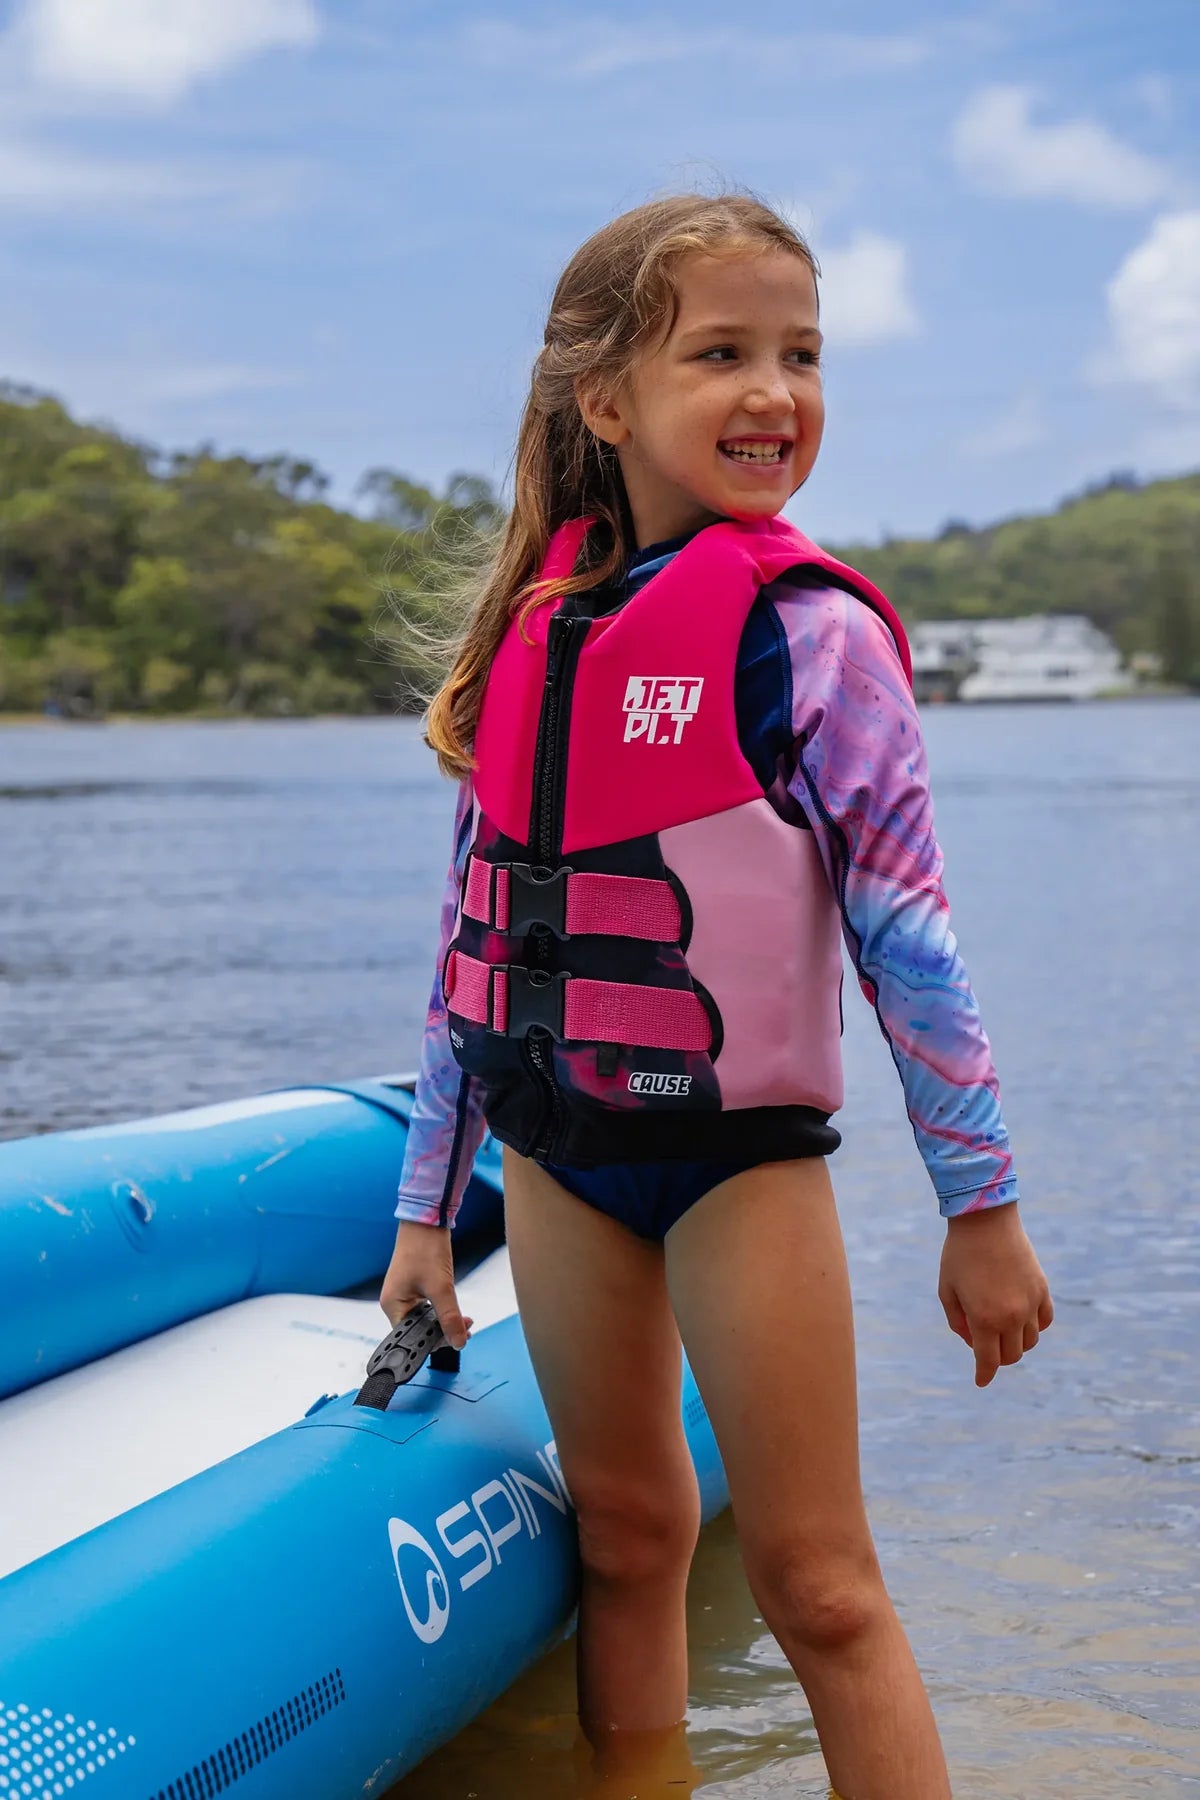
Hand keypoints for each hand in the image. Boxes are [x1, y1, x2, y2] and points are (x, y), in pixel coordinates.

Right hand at [379, 1220, 473, 1350]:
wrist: (427, 1219)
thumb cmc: (425, 1248)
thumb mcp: (441, 1287)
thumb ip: (450, 1317)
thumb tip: (458, 1341)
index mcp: (392, 1306)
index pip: (411, 1337)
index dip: (434, 1342)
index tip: (456, 1340)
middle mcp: (396, 1302)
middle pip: (420, 1329)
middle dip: (443, 1331)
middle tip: (465, 1329)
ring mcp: (405, 1294)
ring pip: (427, 1319)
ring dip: (445, 1320)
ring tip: (465, 1320)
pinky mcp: (415, 1286)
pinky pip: (429, 1307)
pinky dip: (443, 1309)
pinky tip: (456, 1309)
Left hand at [938, 1203, 1052, 1387]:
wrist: (985, 1220)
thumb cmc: (959, 1254)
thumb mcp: (947, 1289)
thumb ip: (957, 1321)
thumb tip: (972, 1342)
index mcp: (984, 1319)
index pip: (988, 1361)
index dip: (983, 1375)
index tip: (980, 1380)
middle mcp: (1012, 1316)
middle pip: (1011, 1355)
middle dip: (996, 1358)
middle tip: (984, 1347)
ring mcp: (1030, 1303)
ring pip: (1030, 1342)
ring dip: (1015, 1343)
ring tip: (1000, 1330)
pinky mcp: (1042, 1289)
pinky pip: (1045, 1321)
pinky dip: (1035, 1327)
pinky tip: (1022, 1320)